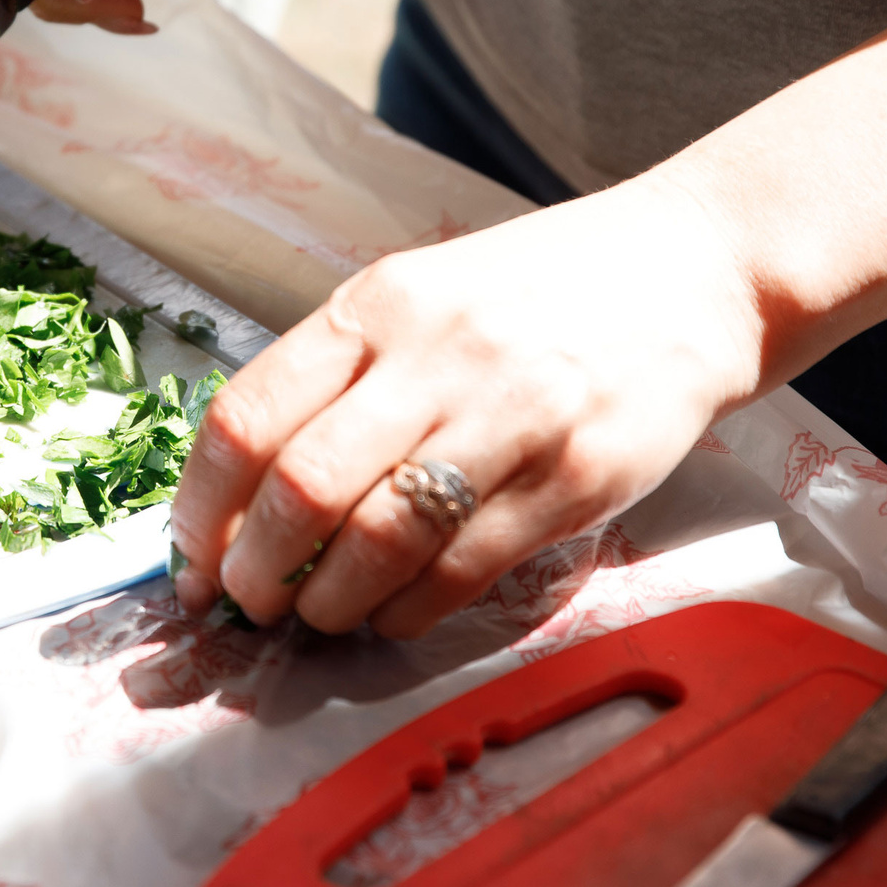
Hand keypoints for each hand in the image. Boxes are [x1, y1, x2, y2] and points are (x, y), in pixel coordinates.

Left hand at [168, 176, 767, 638]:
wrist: (695, 272)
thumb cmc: (537, 293)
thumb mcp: (421, 297)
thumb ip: (340, 377)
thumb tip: (244, 494)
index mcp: (379, 305)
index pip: (248, 416)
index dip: (201, 507)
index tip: (192, 556)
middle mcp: (438, 356)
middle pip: (302, 489)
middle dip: (254, 569)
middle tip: (245, 601)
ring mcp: (513, 418)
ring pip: (379, 541)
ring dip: (327, 603)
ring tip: (316, 615)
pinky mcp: (578, 479)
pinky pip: (463, 570)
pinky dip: (406, 610)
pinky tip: (391, 612)